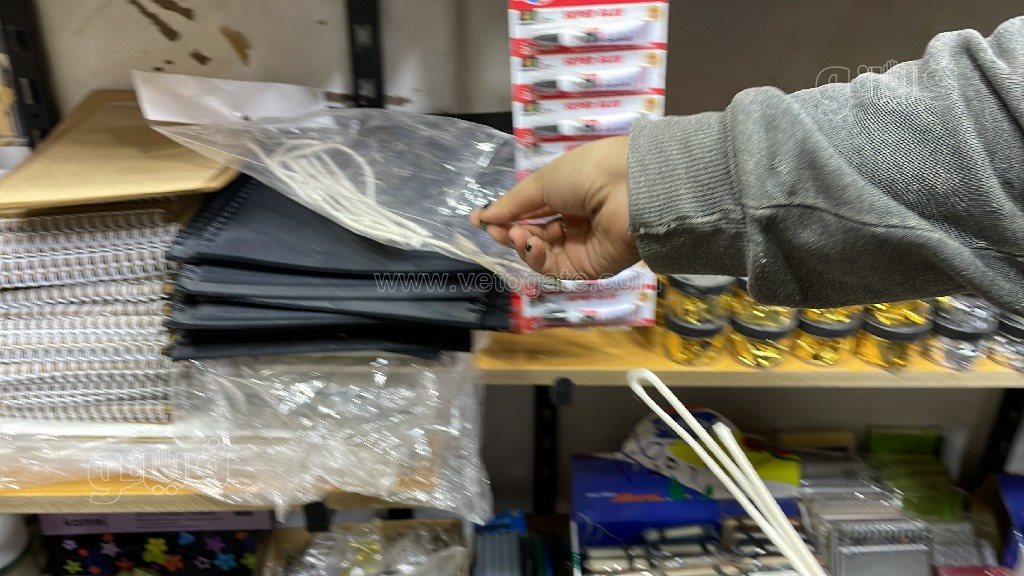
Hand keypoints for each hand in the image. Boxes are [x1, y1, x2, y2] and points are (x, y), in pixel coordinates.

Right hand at [470, 136, 639, 278]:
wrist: (628, 190)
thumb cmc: (587, 174)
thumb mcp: (543, 181)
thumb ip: (513, 204)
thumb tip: (483, 216)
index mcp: (569, 195)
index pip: (532, 212)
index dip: (507, 216)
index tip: (481, 220)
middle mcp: (576, 221)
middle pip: (533, 234)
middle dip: (510, 232)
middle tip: (495, 229)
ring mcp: (582, 246)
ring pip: (540, 253)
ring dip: (522, 244)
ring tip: (515, 234)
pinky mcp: (588, 268)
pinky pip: (555, 268)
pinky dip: (537, 258)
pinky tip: (531, 245)